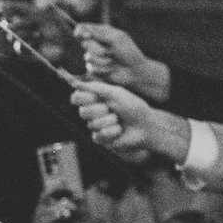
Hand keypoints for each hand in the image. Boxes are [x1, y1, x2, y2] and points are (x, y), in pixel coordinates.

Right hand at [71, 82, 187, 165]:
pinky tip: (119, 130)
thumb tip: (75, 83)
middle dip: (100, 110)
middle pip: (82, 112)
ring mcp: (95, 126)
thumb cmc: (133, 107)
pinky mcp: (100, 139)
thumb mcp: (116, 93)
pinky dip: (112, 131)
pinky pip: (99, 135)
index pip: (76, 98)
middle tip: (113, 109)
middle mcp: (92, 113)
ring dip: (110, 121)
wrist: (146, 125)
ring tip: (119, 120)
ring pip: (92, 124)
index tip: (95, 97)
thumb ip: (96, 87)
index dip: (83, 98)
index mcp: (94, 100)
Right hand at [74, 23, 170, 102]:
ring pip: (87, 57)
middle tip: (109, 52)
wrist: (135, 72)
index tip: (80, 34)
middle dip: (96, 48)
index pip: (85, 28)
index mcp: (104, 33)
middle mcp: (98, 44)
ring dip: (101, 60)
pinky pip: (91, 68)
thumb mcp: (116, 39)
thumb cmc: (129, 53)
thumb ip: (99, 33)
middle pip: (85, 43)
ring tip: (112, 61)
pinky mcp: (96, 69)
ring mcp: (96, 57)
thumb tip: (83, 28)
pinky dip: (102, 69)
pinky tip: (111, 70)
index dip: (80, 30)